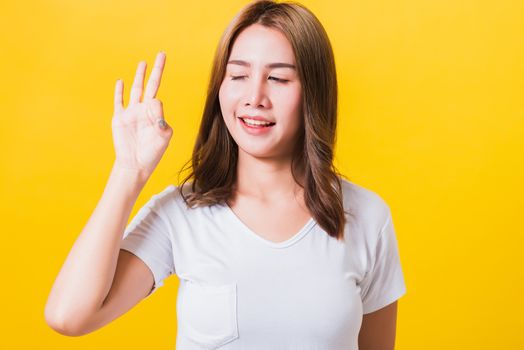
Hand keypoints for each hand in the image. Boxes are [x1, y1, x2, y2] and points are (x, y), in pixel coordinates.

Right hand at [111, 51, 171, 179]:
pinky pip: (119, 102)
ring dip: (139, 75)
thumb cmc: (152, 153)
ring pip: (135, 89)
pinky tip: (121, 81)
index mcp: (157, 114)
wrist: (136, 164)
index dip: (154, 108)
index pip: (156, 99)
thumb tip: (153, 104)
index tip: (155, 123)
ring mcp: (131, 113)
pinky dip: (119, 91)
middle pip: (151, 85)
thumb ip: (161, 121)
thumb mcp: (163, 137)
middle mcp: (145, 110)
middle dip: (156, 70)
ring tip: (143, 63)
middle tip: (162, 54)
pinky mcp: (119, 118)